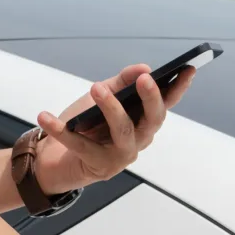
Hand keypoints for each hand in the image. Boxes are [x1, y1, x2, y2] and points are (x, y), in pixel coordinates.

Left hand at [32, 63, 196, 192]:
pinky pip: (79, 145)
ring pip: (122, 132)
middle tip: (143, 79)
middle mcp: (138, 140)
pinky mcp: (97, 166)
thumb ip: (121, 83)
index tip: (188, 68)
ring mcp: (120, 156)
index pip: (166, 104)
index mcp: (143, 123)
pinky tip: (45, 115)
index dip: (179, 88)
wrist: (56, 158)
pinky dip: (60, 130)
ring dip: (110, 108)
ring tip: (96, 88)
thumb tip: (143, 68)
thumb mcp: (102, 98)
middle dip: (151, 99)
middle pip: (152, 120)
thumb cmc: (85, 126)